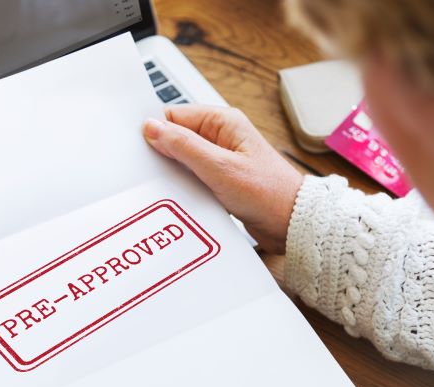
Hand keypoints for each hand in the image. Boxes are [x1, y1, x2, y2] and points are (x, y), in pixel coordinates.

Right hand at [143, 105, 303, 253]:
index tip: (142, 150)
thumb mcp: (219, 168)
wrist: (291, 223)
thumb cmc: (268, 193)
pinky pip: (193, 178)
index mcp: (223, 122)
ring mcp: (221, 159)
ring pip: (184, 160)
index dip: (157, 132)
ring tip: (170, 188)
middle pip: (177, 138)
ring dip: (175, 174)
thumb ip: (184, 146)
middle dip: (164, 155)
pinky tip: (181, 197)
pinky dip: (185, 187)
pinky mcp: (221, 180)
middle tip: (154, 173)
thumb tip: (152, 128)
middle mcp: (222, 137)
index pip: (175, 116)